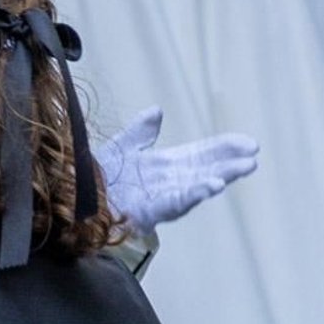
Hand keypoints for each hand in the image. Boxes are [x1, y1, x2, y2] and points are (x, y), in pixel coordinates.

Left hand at [95, 107, 258, 235]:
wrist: (70, 195)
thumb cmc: (94, 176)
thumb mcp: (121, 147)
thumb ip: (140, 132)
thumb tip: (157, 111)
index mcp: (164, 166)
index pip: (201, 155)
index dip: (224, 148)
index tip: (248, 143)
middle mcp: (166, 183)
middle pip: (204, 171)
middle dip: (229, 165)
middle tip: (253, 157)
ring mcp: (158, 199)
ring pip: (194, 188)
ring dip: (217, 179)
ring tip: (239, 171)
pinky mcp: (146, 212)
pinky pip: (172, 203)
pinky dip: (192, 194)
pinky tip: (210, 186)